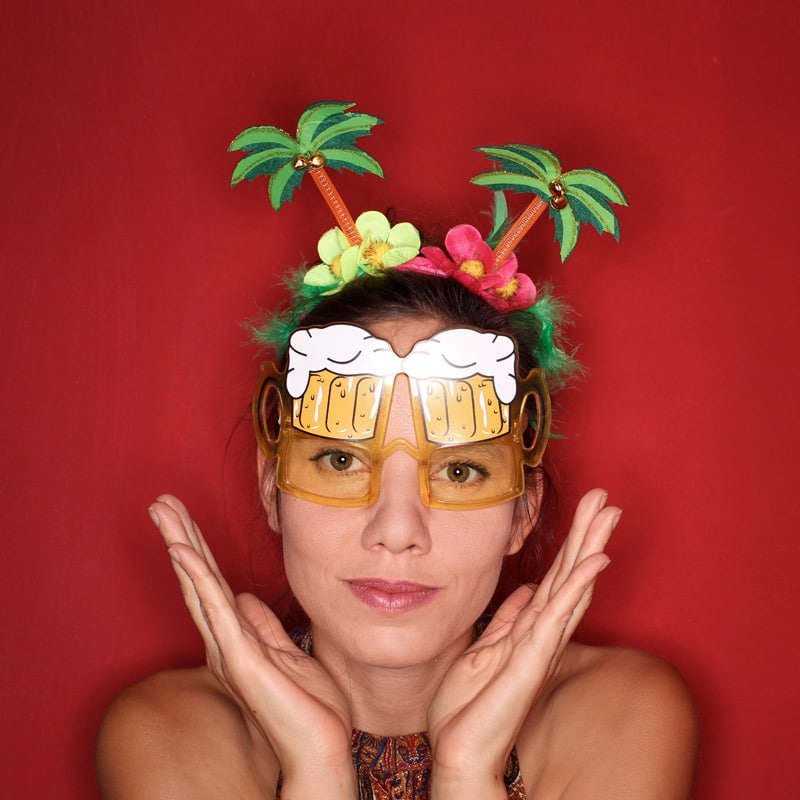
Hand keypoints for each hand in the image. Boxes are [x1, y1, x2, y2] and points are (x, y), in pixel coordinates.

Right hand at [149, 495, 355, 794]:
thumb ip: (263, 626)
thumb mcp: (286, 654)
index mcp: (236, 640)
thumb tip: (244, 597)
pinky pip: (215, 609)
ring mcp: (228, 650)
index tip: (182, 517)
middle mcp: (224, 642)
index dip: (197, 550)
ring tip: (162, 510)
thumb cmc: (308, 708)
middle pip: (198, 579)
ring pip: (199, 585)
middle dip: (180, 536)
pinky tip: (182, 550)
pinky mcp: (239, 659)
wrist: (320, 750)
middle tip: (160, 501)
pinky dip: (197, 577)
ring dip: (180, 544)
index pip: (212, 585)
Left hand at [427, 488, 619, 797]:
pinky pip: (557, 617)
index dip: (572, 544)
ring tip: (609, 515)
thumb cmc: (467, 706)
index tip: (587, 511)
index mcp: (530, 629)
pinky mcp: (532, 660)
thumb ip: (508, 619)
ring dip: (590, 549)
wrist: (457, 751)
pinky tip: (595, 562)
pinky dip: (576, 587)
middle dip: (588, 535)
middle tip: (607, 498)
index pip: (556, 577)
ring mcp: (540, 646)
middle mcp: (542, 634)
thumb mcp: (484, 649)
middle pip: (571, 575)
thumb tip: (525, 591)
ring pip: (571, 587)